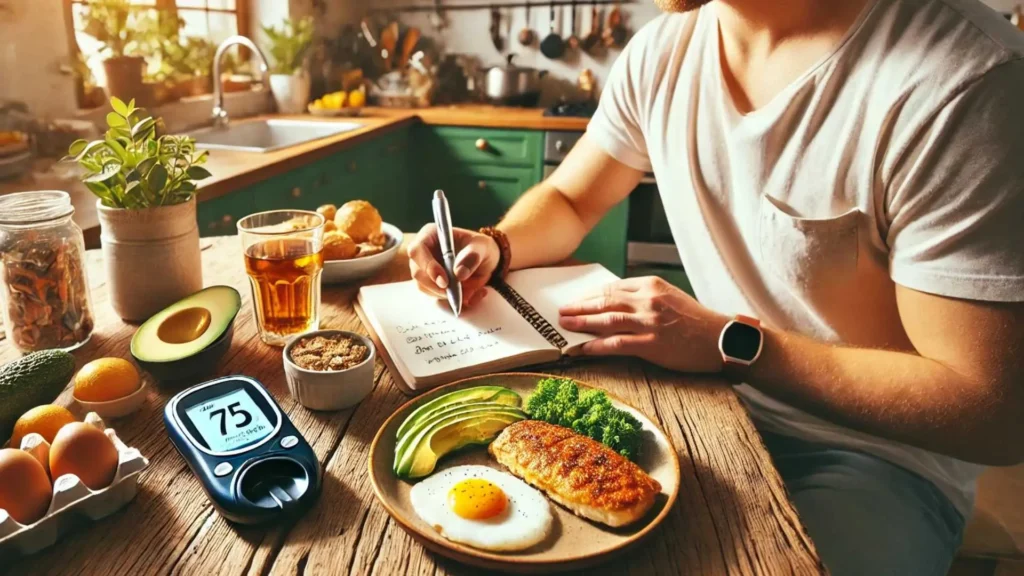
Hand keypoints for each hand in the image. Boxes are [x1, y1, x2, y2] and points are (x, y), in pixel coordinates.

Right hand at [407, 224, 500, 308]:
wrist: (485, 262)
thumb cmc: (480, 248)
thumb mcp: (483, 246)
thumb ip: (473, 256)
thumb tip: (459, 272)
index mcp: (431, 235)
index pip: (417, 250)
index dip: (427, 265)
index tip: (444, 280)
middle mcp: (423, 253)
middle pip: (417, 272)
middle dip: (435, 285)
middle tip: (454, 291)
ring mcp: (425, 270)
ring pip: (424, 287)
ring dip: (443, 294)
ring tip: (466, 291)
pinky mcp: (431, 285)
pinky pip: (435, 297)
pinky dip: (451, 300)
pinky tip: (470, 295)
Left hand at [558, 276, 729, 372]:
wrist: (721, 339)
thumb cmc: (696, 320)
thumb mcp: (671, 297)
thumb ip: (645, 297)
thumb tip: (617, 303)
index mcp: (652, 285)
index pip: (613, 287)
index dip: (591, 295)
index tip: (578, 300)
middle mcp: (647, 300)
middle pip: (605, 301)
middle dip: (580, 306)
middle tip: (562, 311)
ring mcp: (648, 322)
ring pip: (606, 320)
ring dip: (581, 323)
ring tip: (565, 326)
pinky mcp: (650, 344)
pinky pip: (615, 344)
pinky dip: (595, 345)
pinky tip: (582, 348)